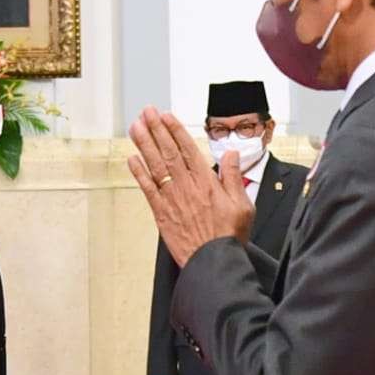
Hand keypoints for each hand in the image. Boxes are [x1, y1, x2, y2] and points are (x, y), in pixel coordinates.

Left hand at [127, 107, 254, 267]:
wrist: (213, 262)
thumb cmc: (229, 236)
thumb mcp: (243, 204)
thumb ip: (233, 177)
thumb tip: (231, 154)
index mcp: (207, 182)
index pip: (187, 149)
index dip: (175, 130)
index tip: (166, 116)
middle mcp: (187, 187)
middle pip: (168, 152)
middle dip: (156, 130)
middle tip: (146, 113)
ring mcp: (172, 199)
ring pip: (155, 166)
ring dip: (144, 145)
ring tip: (136, 127)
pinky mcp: (161, 213)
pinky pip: (147, 189)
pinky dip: (139, 173)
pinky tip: (132, 159)